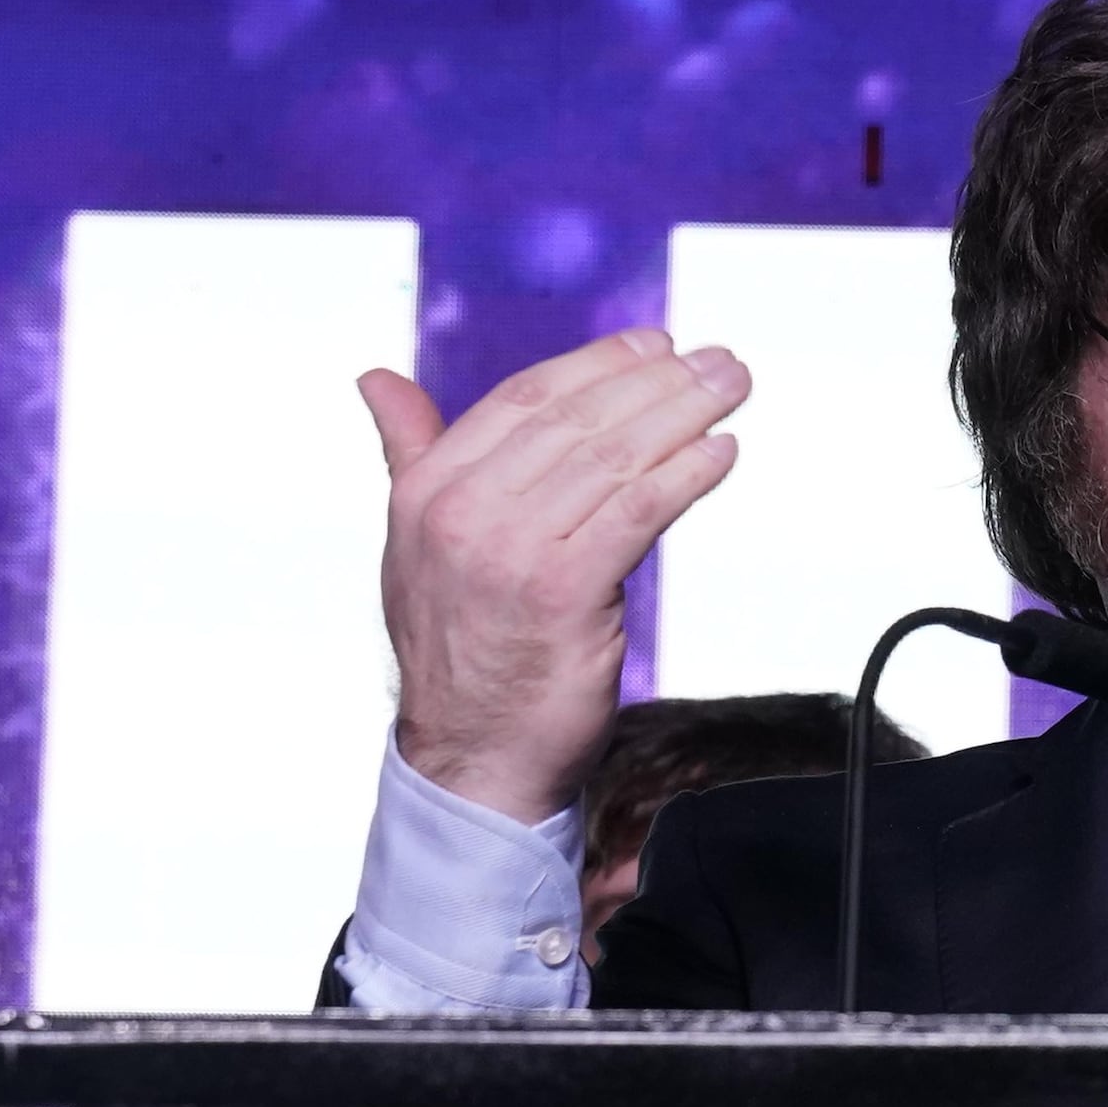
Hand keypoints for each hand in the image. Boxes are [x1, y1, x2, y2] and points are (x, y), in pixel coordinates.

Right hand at [361, 329, 748, 823]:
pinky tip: (720, 453)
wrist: (474, 759)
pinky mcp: (563, 592)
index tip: (653, 347)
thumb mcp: (417, 544)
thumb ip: (411, 454)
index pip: (521, 400)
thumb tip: (378, 380)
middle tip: (715, 362)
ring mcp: (510, 551)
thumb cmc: (461, 654)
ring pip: (613, 457)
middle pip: (575, 420)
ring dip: (684, 416)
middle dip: (656, 382)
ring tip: (730, 391)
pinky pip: (638, 511)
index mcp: (426, 491)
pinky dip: (685, 475)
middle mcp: (460, 512)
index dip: (595, 365)